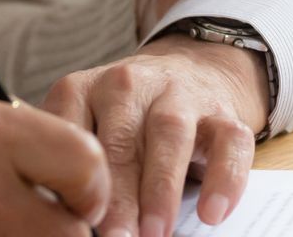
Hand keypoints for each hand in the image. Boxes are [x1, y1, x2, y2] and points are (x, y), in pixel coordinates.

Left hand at [44, 31, 268, 236]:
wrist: (190, 72)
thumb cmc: (126, 120)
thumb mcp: (88, 127)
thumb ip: (75, 165)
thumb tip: (63, 218)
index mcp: (83, 89)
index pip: (69, 130)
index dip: (71, 175)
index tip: (73, 216)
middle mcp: (128, 85)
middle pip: (120, 140)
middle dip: (117, 195)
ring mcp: (179, 95)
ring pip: (170, 134)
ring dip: (161, 188)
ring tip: (154, 233)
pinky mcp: (222, 113)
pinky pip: (229, 142)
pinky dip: (223, 178)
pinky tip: (212, 213)